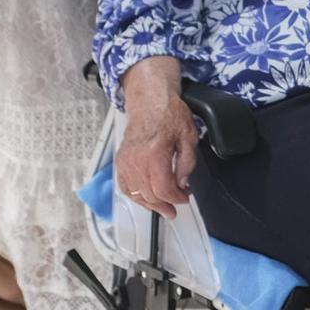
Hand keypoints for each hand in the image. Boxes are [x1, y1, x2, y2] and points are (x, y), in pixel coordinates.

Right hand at [115, 98, 198, 218]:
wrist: (150, 102)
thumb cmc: (169, 115)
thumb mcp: (189, 137)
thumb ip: (187, 163)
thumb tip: (183, 183)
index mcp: (154, 154)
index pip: (163, 189)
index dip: (176, 199)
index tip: (185, 198)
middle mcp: (136, 160)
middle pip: (149, 195)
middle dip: (165, 205)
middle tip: (176, 206)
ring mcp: (125, 162)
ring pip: (135, 194)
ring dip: (150, 204)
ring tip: (163, 207)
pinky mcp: (120, 162)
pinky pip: (125, 187)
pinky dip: (136, 196)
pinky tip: (147, 198)